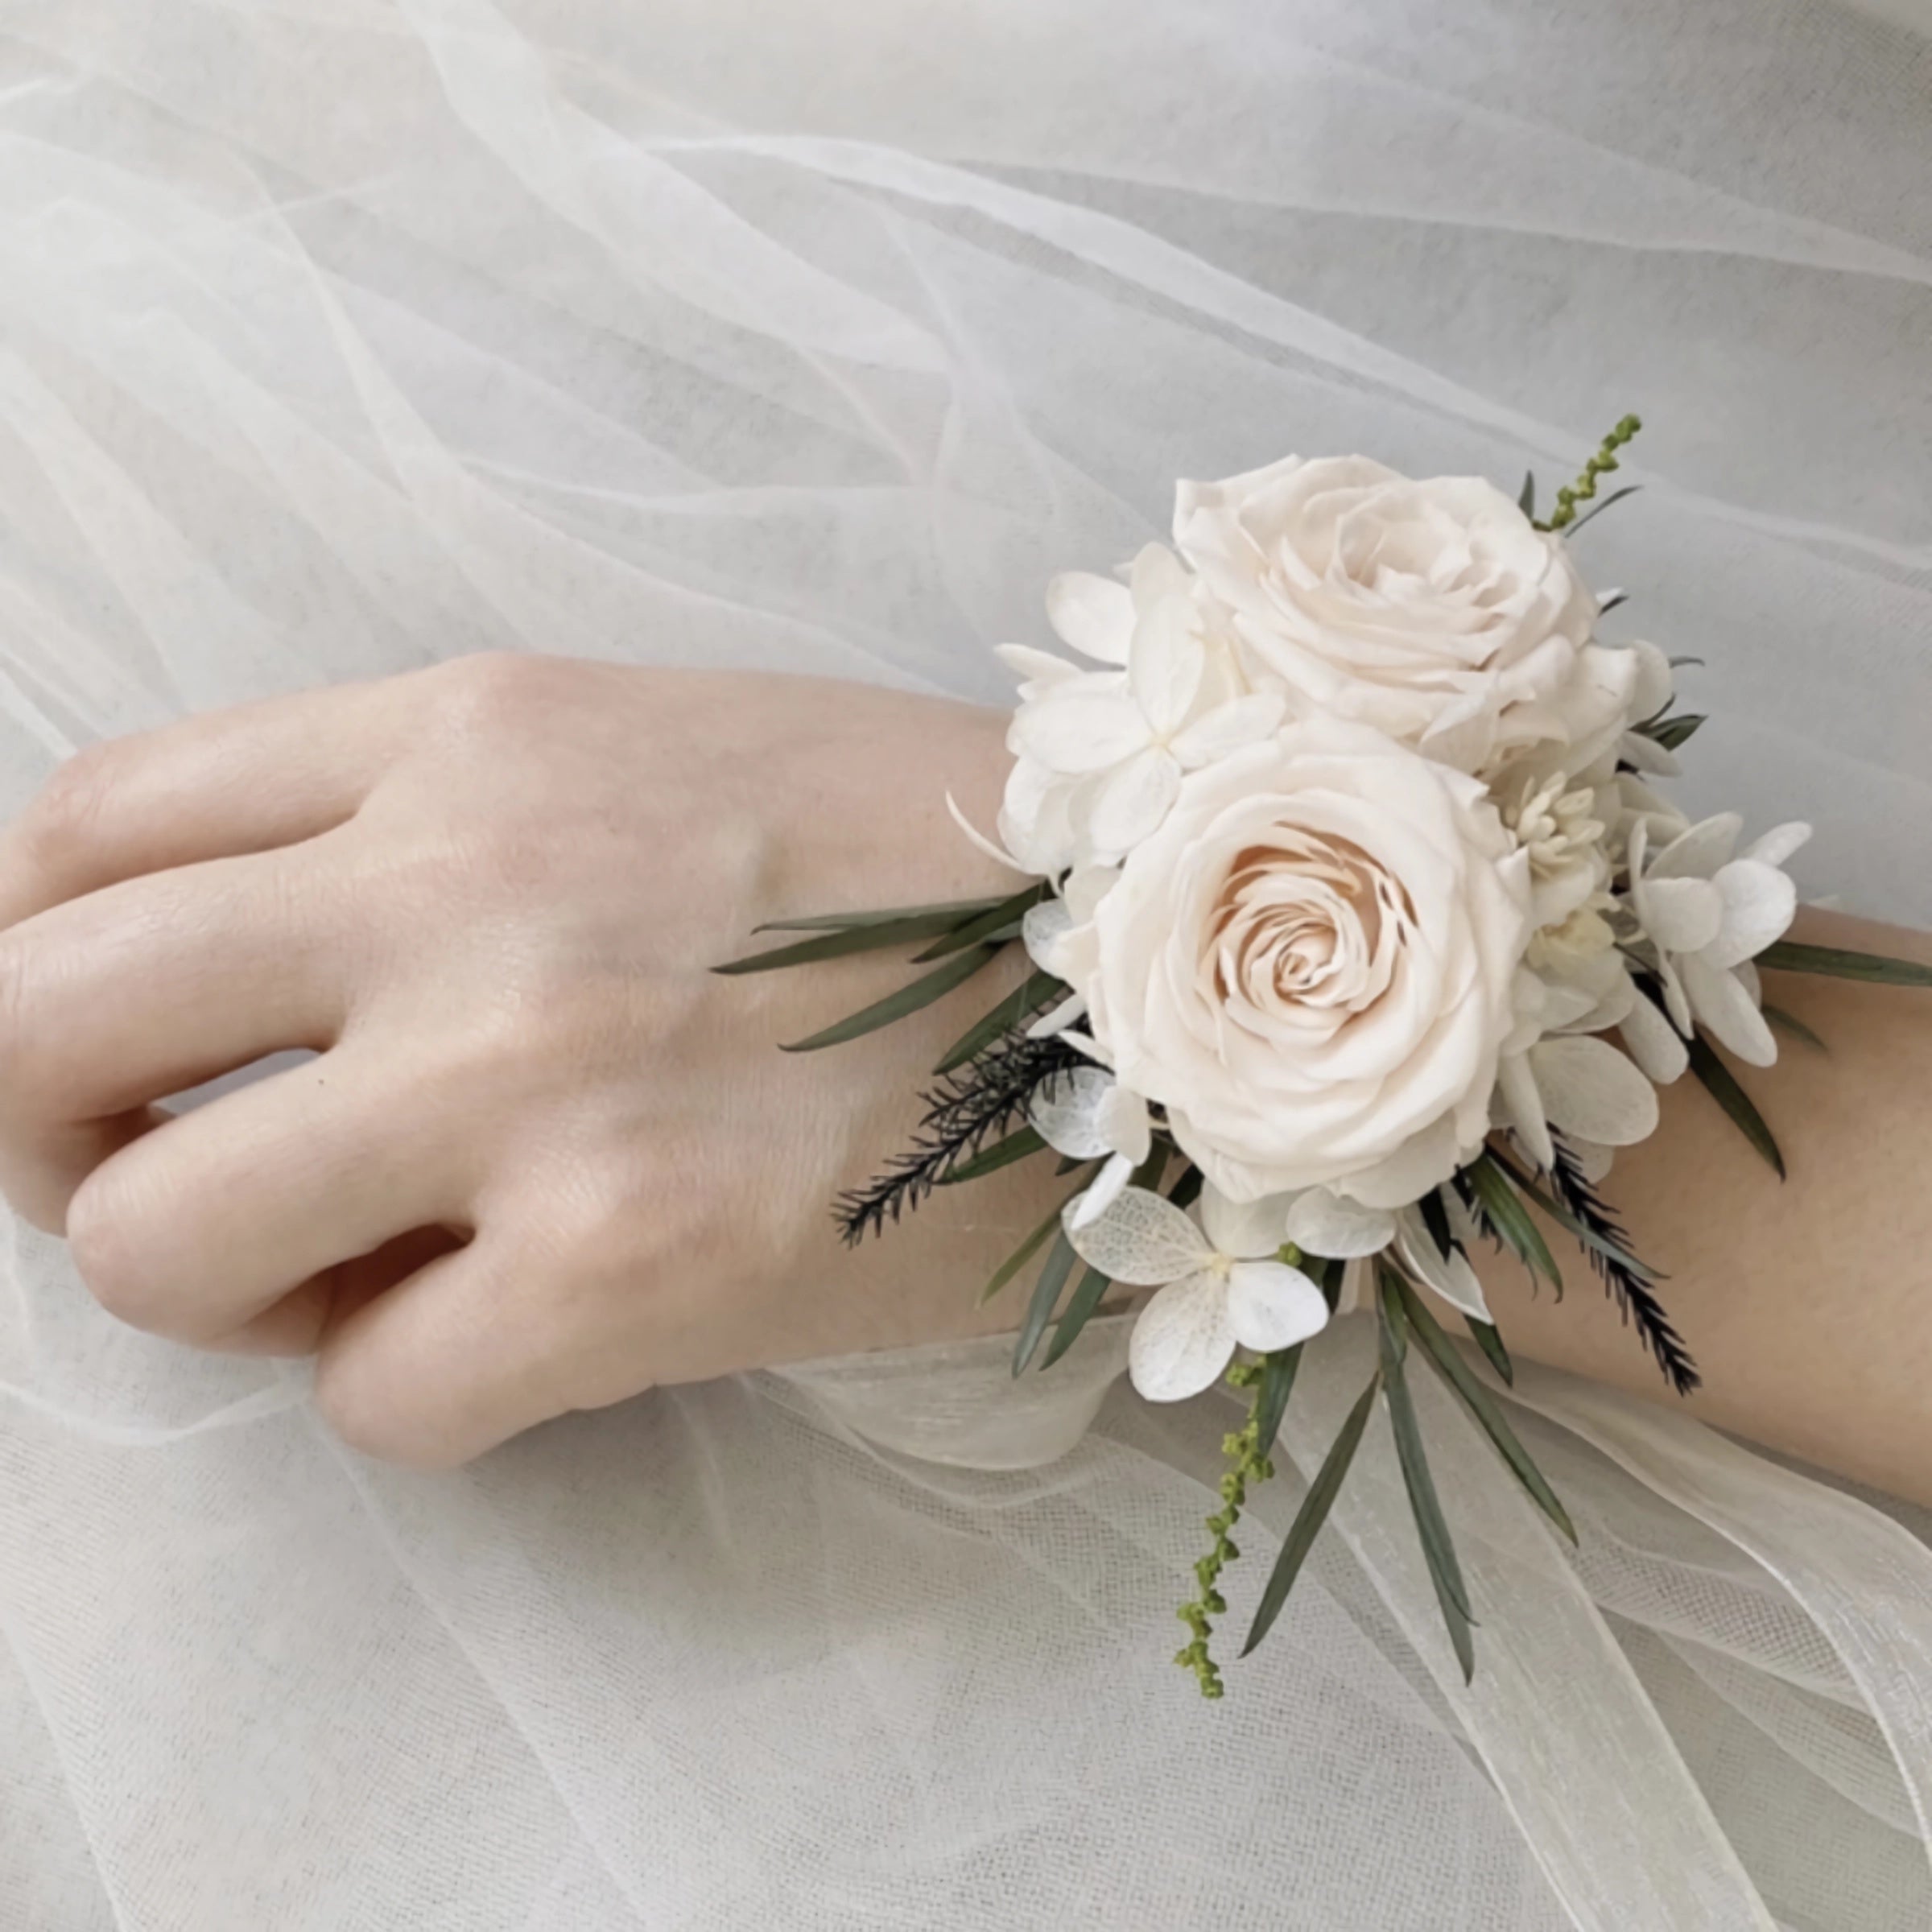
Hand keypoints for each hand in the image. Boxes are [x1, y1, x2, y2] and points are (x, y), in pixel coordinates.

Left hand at [0, 654, 1041, 1464]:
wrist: (1158, 960)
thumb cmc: (915, 856)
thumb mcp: (650, 750)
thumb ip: (426, 823)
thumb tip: (240, 982)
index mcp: (470, 733)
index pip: (80, 832)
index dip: (33, 964)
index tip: (106, 1048)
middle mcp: (464, 886)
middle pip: (40, 1023)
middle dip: (48, 1136)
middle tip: (172, 1176)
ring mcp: (534, 1081)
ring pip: (149, 1242)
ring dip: (231, 1285)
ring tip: (376, 1266)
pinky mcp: (630, 1271)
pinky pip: (376, 1400)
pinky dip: (427, 1386)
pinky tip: (549, 1327)